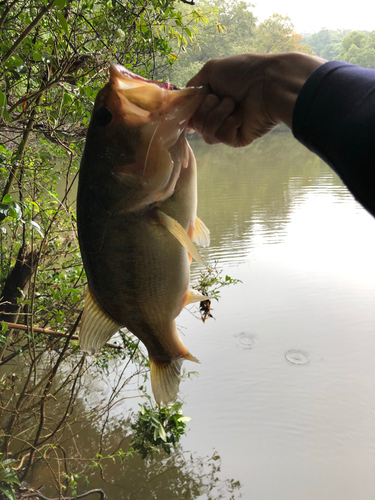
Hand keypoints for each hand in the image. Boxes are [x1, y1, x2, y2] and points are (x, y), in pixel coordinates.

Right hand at [186, 53, 325, 147]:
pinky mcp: (237, 139)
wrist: (268, 84)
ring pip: (206, 133)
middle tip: (219, 98)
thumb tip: (182, 103)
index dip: (188, 112)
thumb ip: (193, 86)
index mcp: (213, 99)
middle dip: (205, 109)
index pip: (192, 113)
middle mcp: (219, 114)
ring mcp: (228, 128)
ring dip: (217, 115)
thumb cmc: (243, 72)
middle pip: (196, 124)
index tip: (188, 106)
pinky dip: (227, 124)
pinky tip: (240, 116)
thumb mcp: (211, 70)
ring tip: (232, 104)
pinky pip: (221, 137)